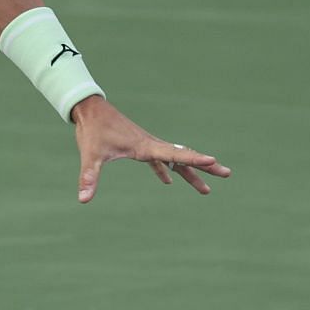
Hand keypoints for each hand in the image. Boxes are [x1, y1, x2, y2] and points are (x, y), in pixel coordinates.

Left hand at [70, 96, 231, 203]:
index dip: (194, 159)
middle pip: (183, 157)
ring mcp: (146, 145)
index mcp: (144, 147)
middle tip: (227, 174)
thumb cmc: (92, 130)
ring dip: (189, 173)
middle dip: (204, 167)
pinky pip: (157, 160)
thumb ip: (89, 177)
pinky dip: (165, 170)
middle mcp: (150, 145)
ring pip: (173, 160)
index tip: (214, 160)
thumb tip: (82, 200)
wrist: (89, 110)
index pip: (174, 155)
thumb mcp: (90, 155)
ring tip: (205, 190)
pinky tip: (168, 182)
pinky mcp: (138, 146)